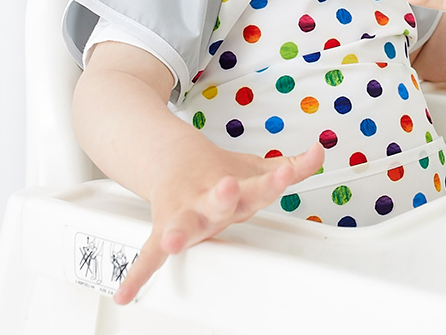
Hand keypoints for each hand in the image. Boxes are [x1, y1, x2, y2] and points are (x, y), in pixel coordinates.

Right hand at [114, 141, 323, 303]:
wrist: (174, 159)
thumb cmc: (219, 172)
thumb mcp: (257, 168)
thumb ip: (292, 166)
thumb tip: (320, 152)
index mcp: (237, 188)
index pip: (260, 185)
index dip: (274, 180)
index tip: (287, 171)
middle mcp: (210, 201)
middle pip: (220, 200)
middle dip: (225, 195)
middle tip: (229, 186)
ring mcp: (186, 214)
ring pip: (184, 223)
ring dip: (180, 231)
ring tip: (173, 239)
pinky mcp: (164, 228)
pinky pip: (149, 255)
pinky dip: (137, 273)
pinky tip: (125, 293)